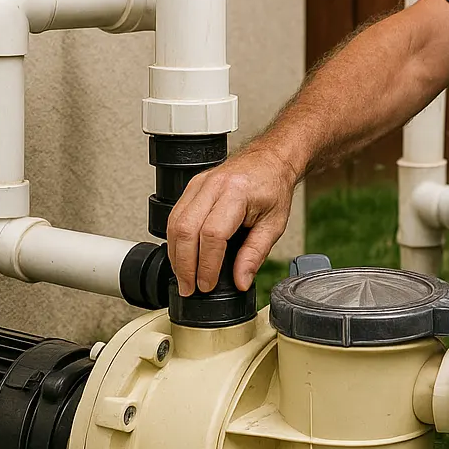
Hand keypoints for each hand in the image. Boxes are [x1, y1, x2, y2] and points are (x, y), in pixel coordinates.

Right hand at [165, 145, 299, 294]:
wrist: (270, 160)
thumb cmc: (273, 187)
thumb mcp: (274, 224)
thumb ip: (255, 254)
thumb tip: (241, 281)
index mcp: (237, 193)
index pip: (212, 234)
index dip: (206, 264)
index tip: (207, 284)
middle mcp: (213, 185)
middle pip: (185, 229)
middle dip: (184, 265)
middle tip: (189, 288)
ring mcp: (199, 184)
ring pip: (174, 223)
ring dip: (175, 255)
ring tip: (184, 278)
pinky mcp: (192, 187)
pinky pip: (174, 216)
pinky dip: (174, 240)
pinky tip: (181, 256)